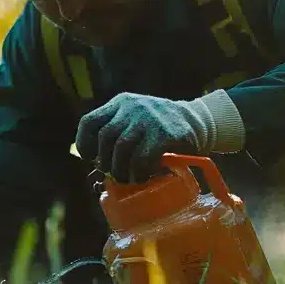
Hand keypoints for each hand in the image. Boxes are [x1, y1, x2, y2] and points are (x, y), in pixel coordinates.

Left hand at [75, 92, 209, 182]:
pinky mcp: (165, 133)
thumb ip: (118, 137)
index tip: (91, 159)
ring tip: (129, 179)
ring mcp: (148, 119)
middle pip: (105, 137)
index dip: (85, 144)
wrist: (199, 121)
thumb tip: (98, 170)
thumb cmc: (160, 129)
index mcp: (120, 103)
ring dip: (122, 170)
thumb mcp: (136, 122)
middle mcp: (132, 107)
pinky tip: (144, 176)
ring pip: (121, 148)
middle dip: (106, 162)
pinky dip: (139, 172)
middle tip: (116, 174)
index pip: (89, 121)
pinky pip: (142, 158)